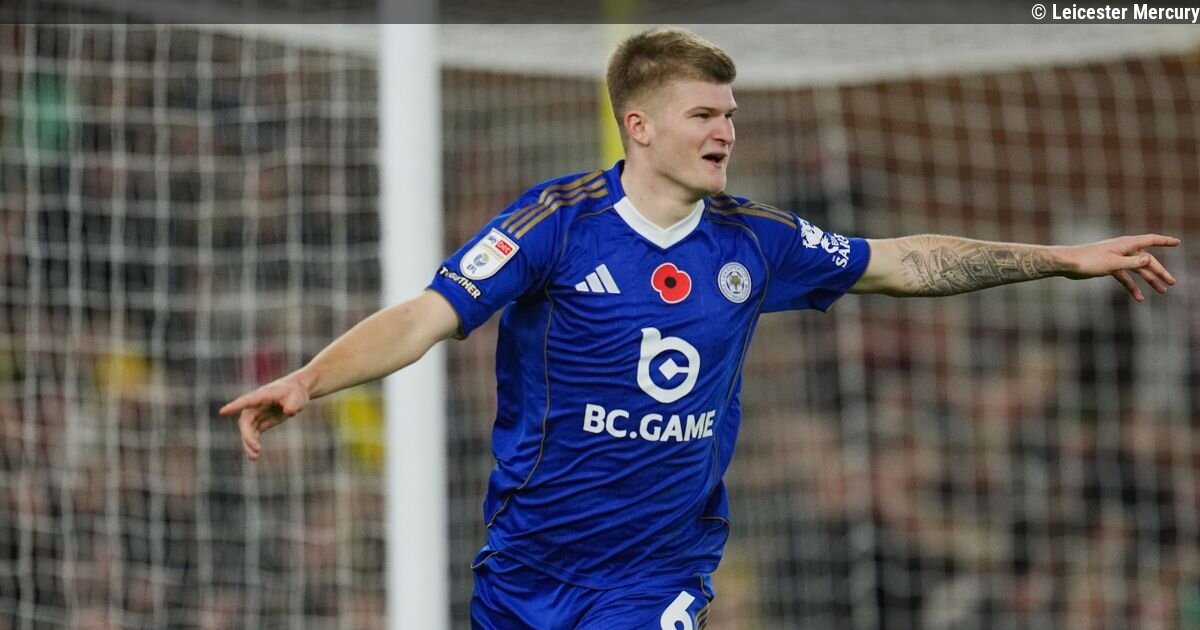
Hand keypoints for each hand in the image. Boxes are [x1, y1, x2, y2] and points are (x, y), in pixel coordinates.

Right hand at [219, 373, 311, 460]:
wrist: (296, 393)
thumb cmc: (296, 392)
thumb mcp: (297, 397)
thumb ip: (293, 404)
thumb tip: (289, 412)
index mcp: (262, 395)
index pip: (246, 401)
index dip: (235, 406)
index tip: (223, 412)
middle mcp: (255, 405)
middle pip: (245, 421)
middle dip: (248, 436)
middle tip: (256, 449)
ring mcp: (256, 414)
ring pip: (247, 430)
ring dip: (248, 443)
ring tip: (254, 457)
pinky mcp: (260, 422)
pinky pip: (252, 434)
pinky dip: (252, 444)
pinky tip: (254, 456)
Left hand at [1061, 234, 1179, 301]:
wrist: (1067, 264)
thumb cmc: (1088, 261)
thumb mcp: (1112, 264)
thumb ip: (1132, 262)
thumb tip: (1149, 260)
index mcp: (1126, 244)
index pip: (1150, 240)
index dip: (1165, 241)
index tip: (1178, 242)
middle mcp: (1123, 250)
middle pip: (1147, 260)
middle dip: (1160, 271)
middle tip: (1171, 283)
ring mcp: (1116, 259)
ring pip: (1137, 270)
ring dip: (1149, 280)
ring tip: (1162, 291)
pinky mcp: (1109, 267)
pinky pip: (1125, 277)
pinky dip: (1132, 286)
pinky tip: (1138, 298)